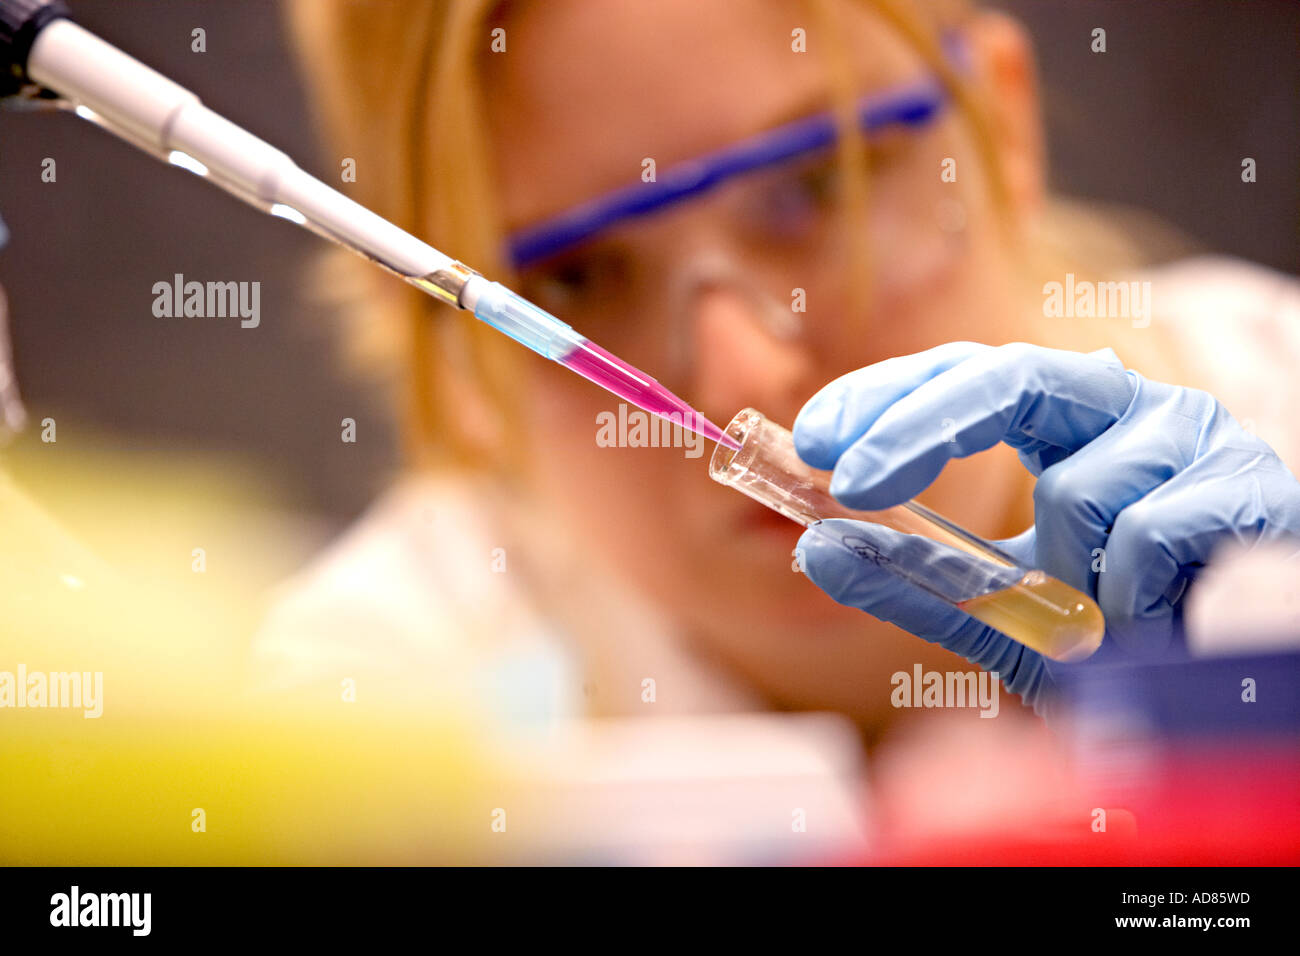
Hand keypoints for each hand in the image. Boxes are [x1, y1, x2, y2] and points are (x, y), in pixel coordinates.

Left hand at [792, 341, 1299, 714]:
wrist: (1231, 683)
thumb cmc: (1119, 632)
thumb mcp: (999, 610)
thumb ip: (916, 580)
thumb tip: (815, 548)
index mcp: (1064, 421)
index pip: (963, 376)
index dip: (886, 396)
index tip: (812, 437)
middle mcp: (1125, 407)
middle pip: (1008, 375)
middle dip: (917, 427)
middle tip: (847, 483)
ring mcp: (1193, 436)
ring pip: (1078, 489)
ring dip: (1066, 577)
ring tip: (1103, 616)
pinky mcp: (1251, 485)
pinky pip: (1147, 536)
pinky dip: (1130, 601)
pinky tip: (1160, 618)